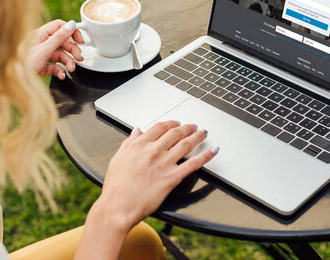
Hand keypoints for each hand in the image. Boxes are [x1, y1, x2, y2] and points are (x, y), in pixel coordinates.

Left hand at [26, 19, 84, 78]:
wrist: (12, 84)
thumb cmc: (22, 65)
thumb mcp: (43, 50)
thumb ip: (59, 38)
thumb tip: (71, 24)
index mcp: (39, 34)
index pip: (59, 26)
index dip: (71, 32)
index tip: (80, 40)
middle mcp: (41, 43)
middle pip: (62, 42)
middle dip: (72, 50)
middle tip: (79, 58)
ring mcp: (42, 54)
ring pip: (60, 54)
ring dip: (68, 62)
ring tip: (71, 69)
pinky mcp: (42, 66)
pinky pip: (55, 65)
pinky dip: (61, 70)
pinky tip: (62, 75)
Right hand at [91, 121, 218, 230]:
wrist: (118, 207)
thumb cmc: (116, 187)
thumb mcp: (118, 158)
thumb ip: (129, 142)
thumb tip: (137, 131)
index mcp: (140, 144)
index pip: (160, 127)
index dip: (171, 124)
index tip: (176, 124)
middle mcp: (154, 151)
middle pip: (176, 133)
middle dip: (187, 128)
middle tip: (193, 127)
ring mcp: (164, 163)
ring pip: (186, 144)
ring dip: (197, 136)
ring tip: (203, 133)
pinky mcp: (173, 178)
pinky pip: (194, 163)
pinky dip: (206, 155)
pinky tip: (213, 150)